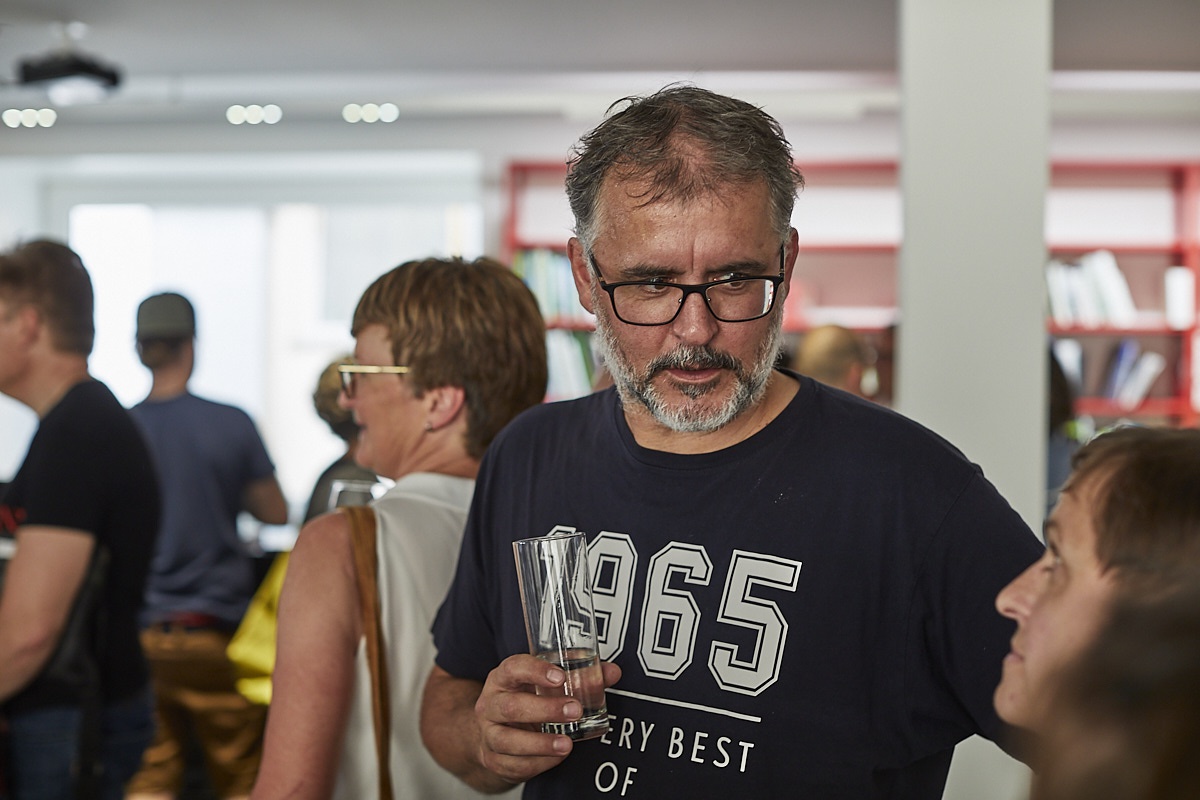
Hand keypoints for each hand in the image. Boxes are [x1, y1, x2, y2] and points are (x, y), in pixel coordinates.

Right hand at [473, 653, 620, 784]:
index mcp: (503, 678)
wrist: (493, 731)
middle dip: (545, 710)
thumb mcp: (544, 683)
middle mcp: (491, 704)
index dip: (536, 671)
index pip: (514, 668)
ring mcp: (489, 733)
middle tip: (575, 710)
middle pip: (511, 706)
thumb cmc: (525, 699)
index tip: (560, 676)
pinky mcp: (493, 759)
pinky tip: (556, 757)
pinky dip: (538, 762)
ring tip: (567, 744)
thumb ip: (580, 676)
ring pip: (507, 740)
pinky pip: (514, 764)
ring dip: (540, 743)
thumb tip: (612, 672)